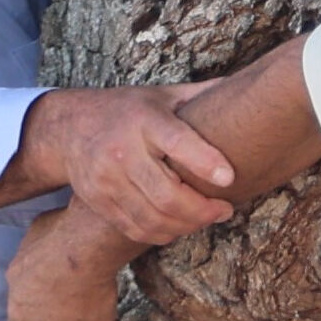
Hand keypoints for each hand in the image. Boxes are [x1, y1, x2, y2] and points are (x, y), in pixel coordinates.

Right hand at [2, 203, 132, 320]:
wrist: (89, 237)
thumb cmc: (86, 292)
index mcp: (24, 318)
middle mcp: (16, 289)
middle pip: (21, 313)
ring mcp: (22, 258)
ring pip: (27, 281)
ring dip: (40, 290)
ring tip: (59, 293)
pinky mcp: (35, 233)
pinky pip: (39, 252)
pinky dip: (49, 260)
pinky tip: (65, 259)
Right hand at [7, 86, 238, 246]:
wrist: (70, 128)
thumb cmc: (129, 110)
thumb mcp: (162, 95)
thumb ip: (202, 95)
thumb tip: (250, 86)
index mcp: (144, 119)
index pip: (176, 142)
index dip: (204, 161)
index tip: (229, 177)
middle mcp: (121, 149)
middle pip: (166, 194)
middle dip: (202, 210)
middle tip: (225, 209)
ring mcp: (106, 179)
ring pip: (153, 218)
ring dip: (187, 225)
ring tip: (206, 218)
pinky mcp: (98, 201)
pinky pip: (135, 229)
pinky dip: (163, 233)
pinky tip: (179, 225)